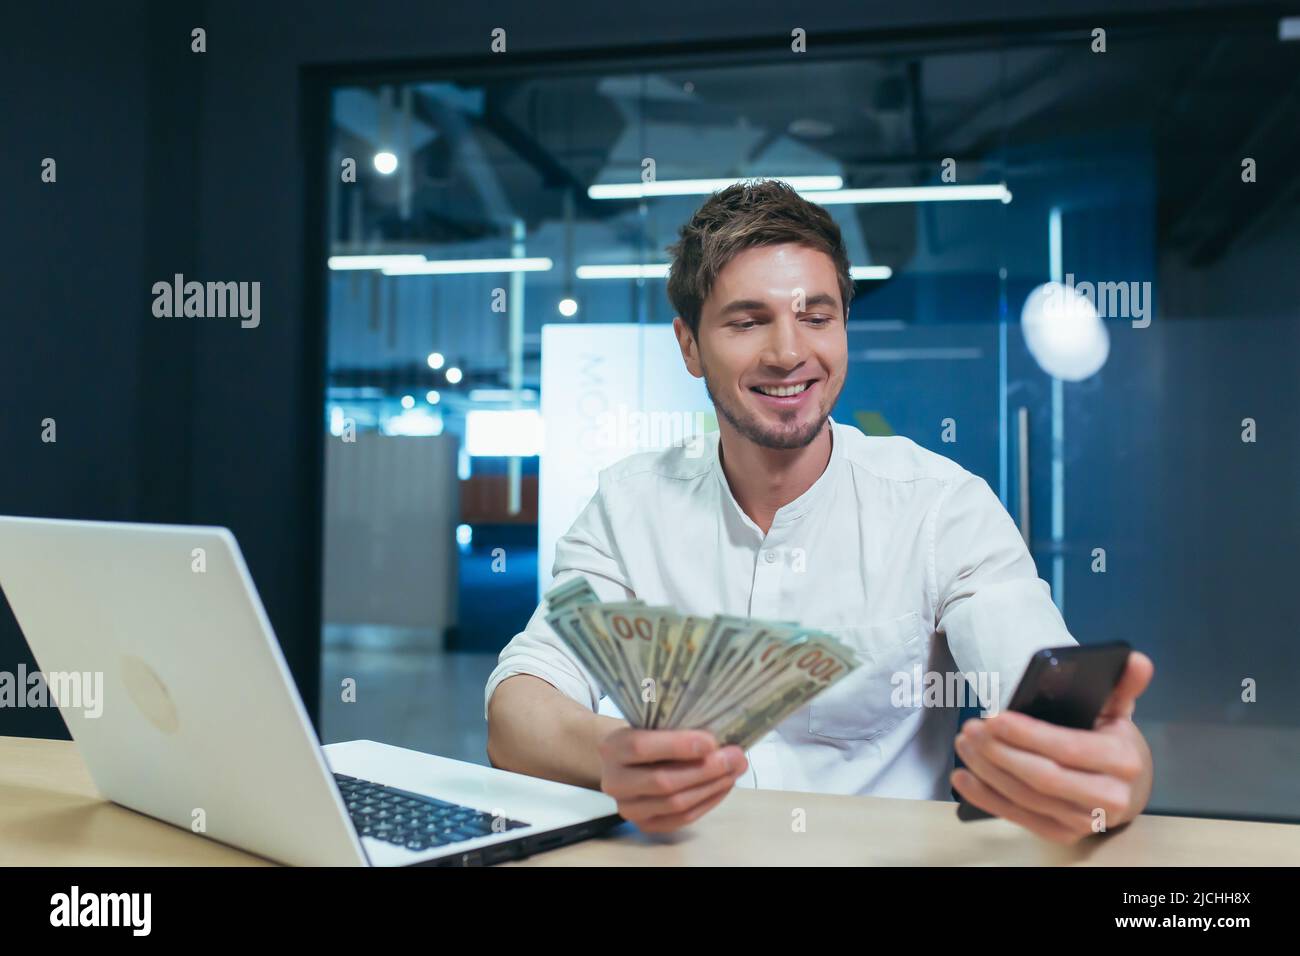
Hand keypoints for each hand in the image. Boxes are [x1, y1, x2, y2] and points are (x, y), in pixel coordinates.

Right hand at [598, 728, 747, 832]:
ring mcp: (628, 808)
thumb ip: (675, 727)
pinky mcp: (645, 825)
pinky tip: (724, 785)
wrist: (625, 761)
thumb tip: (719, 738)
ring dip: (712, 787)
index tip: (711, 741)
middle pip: (663, 781)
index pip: (641, 748)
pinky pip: (682, 818)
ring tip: (735, 770)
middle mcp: (614, 782)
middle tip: (735, 757)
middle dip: (705, 770)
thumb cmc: (646, 734)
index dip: (678, 745)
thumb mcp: (651, 723)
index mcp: (612, 748)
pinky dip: (707, 802)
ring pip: (676, 804)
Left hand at [950, 650, 1154, 843]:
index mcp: (1123, 761)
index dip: (1028, 735)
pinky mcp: (1062, 835)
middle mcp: (1108, 798)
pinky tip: (963, 777)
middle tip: (971, 729)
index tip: (994, 718)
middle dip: (1000, 752)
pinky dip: (986, 798)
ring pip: (1026, 798)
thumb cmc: (1112, 743)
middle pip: (1043, 778)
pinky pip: (1018, 818)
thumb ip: (1122, 685)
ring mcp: (1084, 821)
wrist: (1126, 790)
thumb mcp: (1119, 712)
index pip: (1069, 749)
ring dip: (987, 771)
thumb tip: (1136, 659)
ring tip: (965, 744)